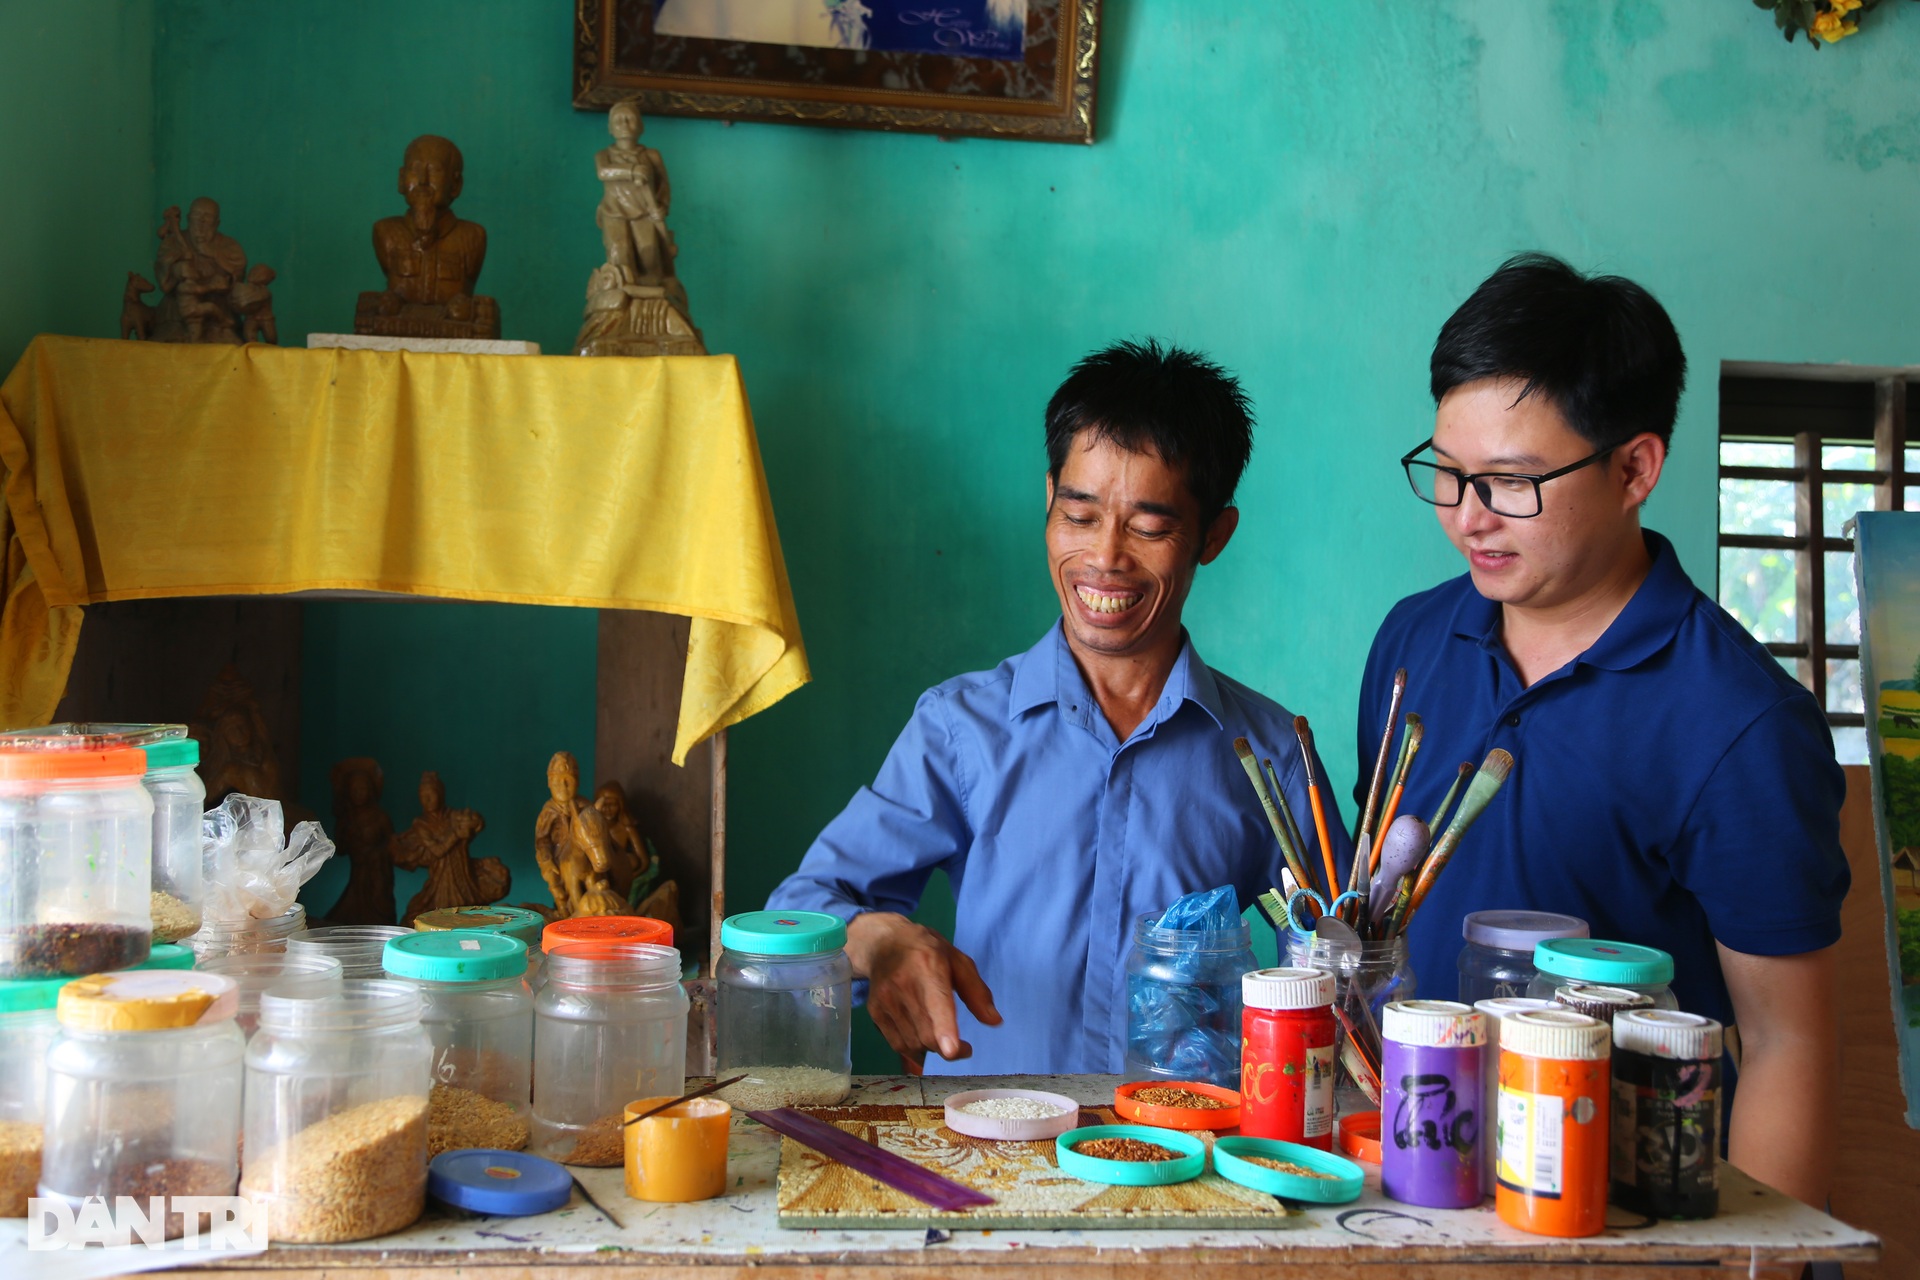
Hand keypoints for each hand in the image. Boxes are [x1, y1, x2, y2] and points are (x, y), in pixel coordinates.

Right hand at [846, 912, 1000, 1064]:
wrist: (884, 944)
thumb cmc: (927, 951)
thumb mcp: (958, 961)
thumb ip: (977, 992)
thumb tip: (995, 1021)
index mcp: (929, 967)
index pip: (937, 1002)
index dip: (944, 1029)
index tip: (952, 1050)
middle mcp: (904, 985)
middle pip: (927, 1034)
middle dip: (949, 1049)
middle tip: (963, 1048)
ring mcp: (886, 1000)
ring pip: (914, 1044)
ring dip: (932, 1049)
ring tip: (940, 1036)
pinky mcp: (875, 1012)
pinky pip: (898, 1045)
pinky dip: (914, 1049)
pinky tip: (922, 1037)